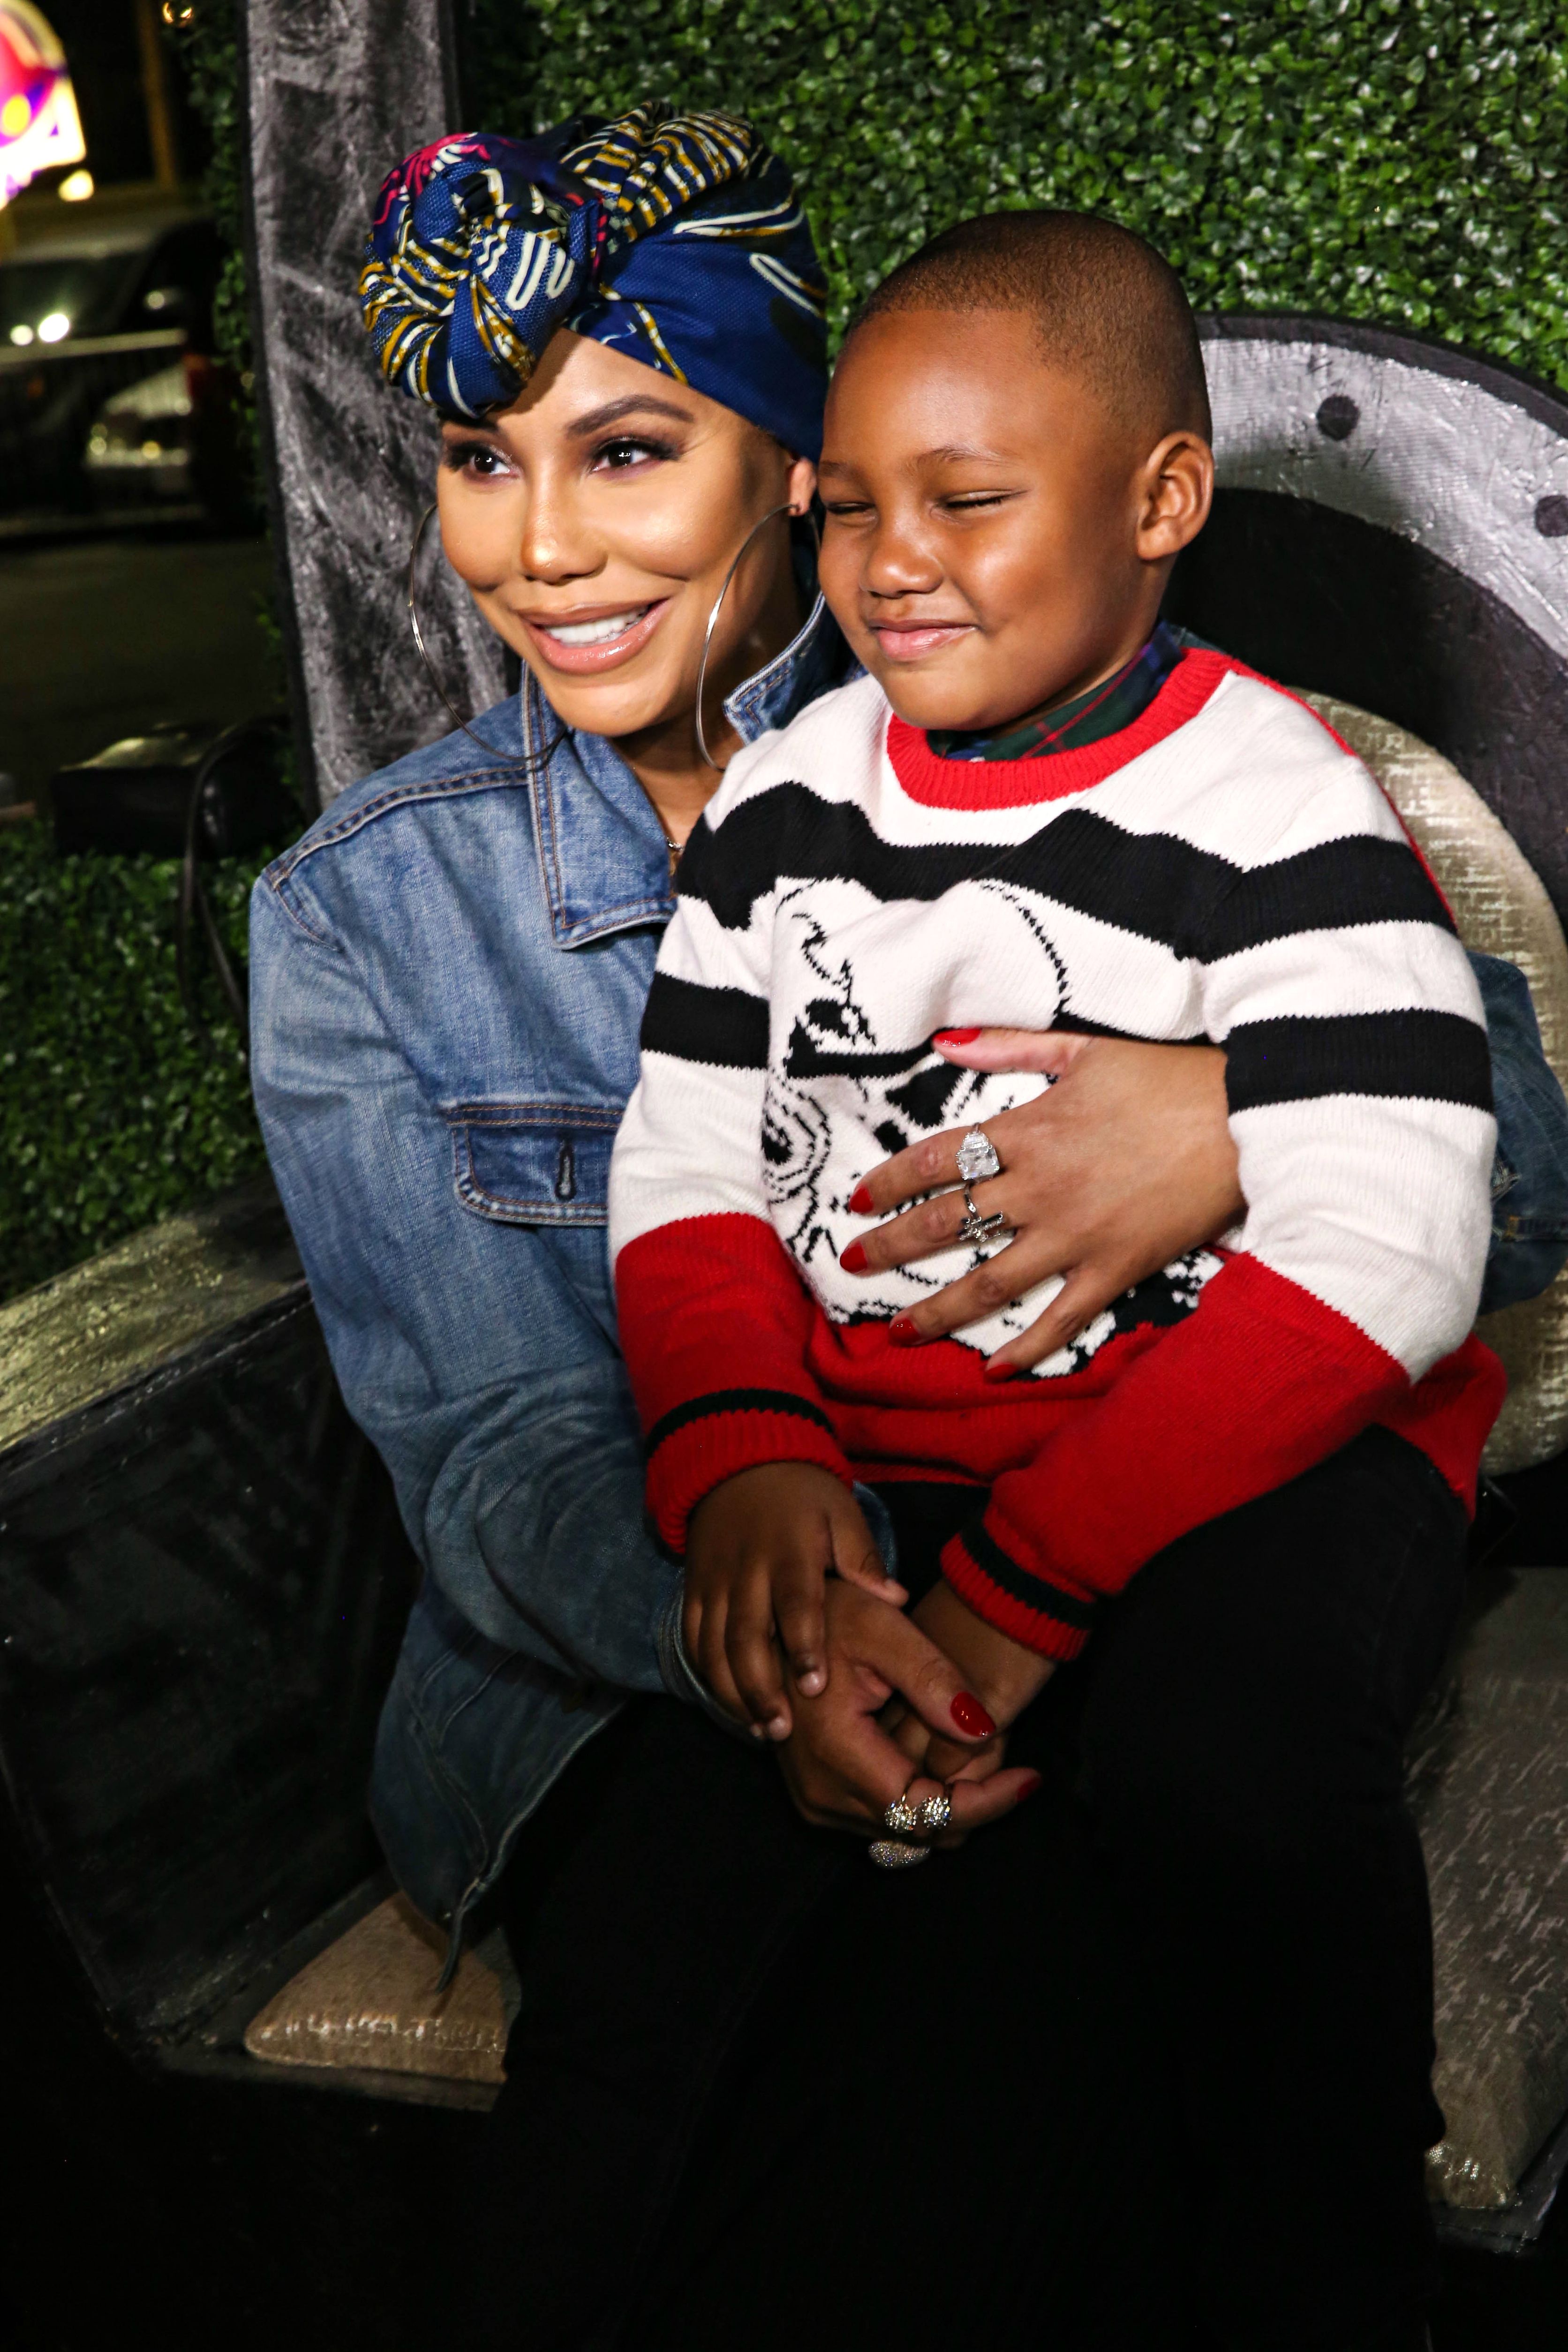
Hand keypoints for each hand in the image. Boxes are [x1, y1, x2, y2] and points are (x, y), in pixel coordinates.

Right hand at [684, 1462, 905, 1739]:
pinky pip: (692, 1639)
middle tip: (782, 1731)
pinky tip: (732, 1705)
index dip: (804, 1645)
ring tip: (760, 1731)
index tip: (815, 1687)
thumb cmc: (803, 1495)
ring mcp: (713, 1582)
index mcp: (787, 1551)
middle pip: (745, 1636)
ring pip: (713, 1646)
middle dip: (760, 1687)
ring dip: (733, 1691)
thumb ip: (863, 1559)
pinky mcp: (693, 1590)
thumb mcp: (841, 1514)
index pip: (794, 1602)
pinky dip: (708, 1676)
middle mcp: (745, 1570)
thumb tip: (896, 1599)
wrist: (737, 1460)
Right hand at [777, 1579, 1040, 1836]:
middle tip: (1012, 1761)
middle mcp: (821, 1793)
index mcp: (834, 1752)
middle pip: (921, 1830)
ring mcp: (816, 1801)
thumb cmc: (827, 1614)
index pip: (926, 1810)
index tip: (1031, 1778)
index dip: (985, 1801)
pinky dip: (924, 1797)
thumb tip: (983, 1731)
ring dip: (950, 1801)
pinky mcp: (819, 1798)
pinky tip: (945, 1758)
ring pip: (907, 1830)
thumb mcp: (881, 1625)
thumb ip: (933, 1678)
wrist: (773, 1622)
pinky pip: (887, 1817)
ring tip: (982, 1754)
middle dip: (973, 1802)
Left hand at [845, 1031, 1241, 1373]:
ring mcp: (1075, 1234)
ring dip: (937, 1309)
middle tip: (852, 1264)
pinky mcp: (1114, 1268)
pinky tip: (992, 1369)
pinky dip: (1025, 1349)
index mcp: (1028, 1130)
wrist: (1246, 1117)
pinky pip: (1060, 1319)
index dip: (888, 1181)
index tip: (856, 1201)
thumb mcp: (1085, 1046)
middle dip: (890, 1247)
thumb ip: (1009, 1045)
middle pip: (946, 1224)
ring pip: (989, 1281)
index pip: (936, 1158)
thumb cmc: (1169, 1079)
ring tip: (897, 1329)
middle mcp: (1040, 1187)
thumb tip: (945, 1042)